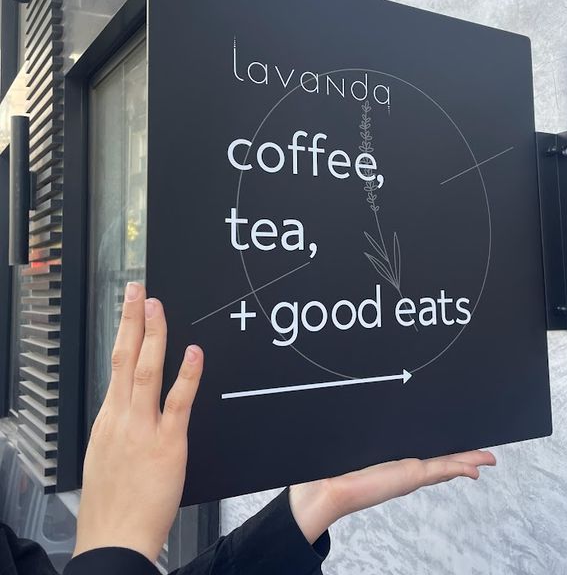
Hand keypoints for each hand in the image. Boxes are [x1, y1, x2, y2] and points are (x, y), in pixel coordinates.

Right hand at [73, 283, 203, 562]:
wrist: (114, 541)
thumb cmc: (114, 501)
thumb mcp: (107, 453)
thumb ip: (121, 422)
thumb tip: (130, 401)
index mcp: (109, 418)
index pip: (116, 363)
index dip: (124, 332)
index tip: (130, 308)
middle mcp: (122, 418)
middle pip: (125, 358)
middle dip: (132, 320)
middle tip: (139, 291)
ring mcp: (144, 429)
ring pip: (146, 372)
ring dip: (153, 336)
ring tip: (157, 308)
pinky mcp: (168, 444)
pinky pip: (178, 403)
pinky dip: (186, 375)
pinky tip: (193, 353)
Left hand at [290, 449, 495, 542]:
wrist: (330, 488)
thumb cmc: (337, 468)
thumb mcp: (361, 442)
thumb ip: (371, 431)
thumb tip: (367, 406)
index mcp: (396, 461)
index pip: (428, 454)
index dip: (447, 449)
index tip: (462, 445)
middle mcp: (406, 468)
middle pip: (443, 460)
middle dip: (466, 457)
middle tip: (486, 455)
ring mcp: (410, 473)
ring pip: (447, 465)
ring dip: (469, 461)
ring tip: (488, 459)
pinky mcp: (410, 476)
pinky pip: (441, 469)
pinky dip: (459, 468)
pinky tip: (474, 469)